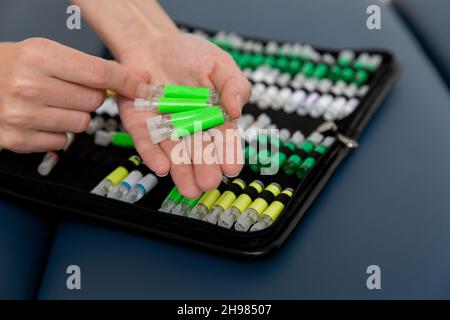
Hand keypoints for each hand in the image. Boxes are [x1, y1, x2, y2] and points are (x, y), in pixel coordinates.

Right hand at [0, 38, 144, 152]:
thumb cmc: (11, 66)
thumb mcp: (43, 52)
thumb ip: (85, 66)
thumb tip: (131, 80)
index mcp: (39, 56)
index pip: (99, 73)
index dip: (126, 81)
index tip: (141, 86)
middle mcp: (30, 86)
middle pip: (94, 102)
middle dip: (90, 98)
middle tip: (70, 90)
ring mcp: (22, 115)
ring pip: (81, 124)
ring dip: (75, 116)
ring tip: (52, 104)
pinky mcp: (17, 138)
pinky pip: (63, 141)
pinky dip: (58, 132)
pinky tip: (41, 119)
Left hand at [118, 31, 251, 197]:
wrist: (152, 42)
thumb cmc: (189, 54)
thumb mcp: (219, 64)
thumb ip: (233, 85)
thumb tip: (237, 109)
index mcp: (213, 116)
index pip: (223, 138)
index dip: (228, 153)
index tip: (232, 168)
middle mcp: (190, 127)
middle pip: (199, 150)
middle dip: (205, 168)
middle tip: (209, 182)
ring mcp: (165, 128)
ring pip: (174, 152)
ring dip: (181, 171)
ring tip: (189, 189)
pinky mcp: (141, 125)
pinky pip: (146, 141)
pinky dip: (152, 154)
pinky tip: (162, 168)